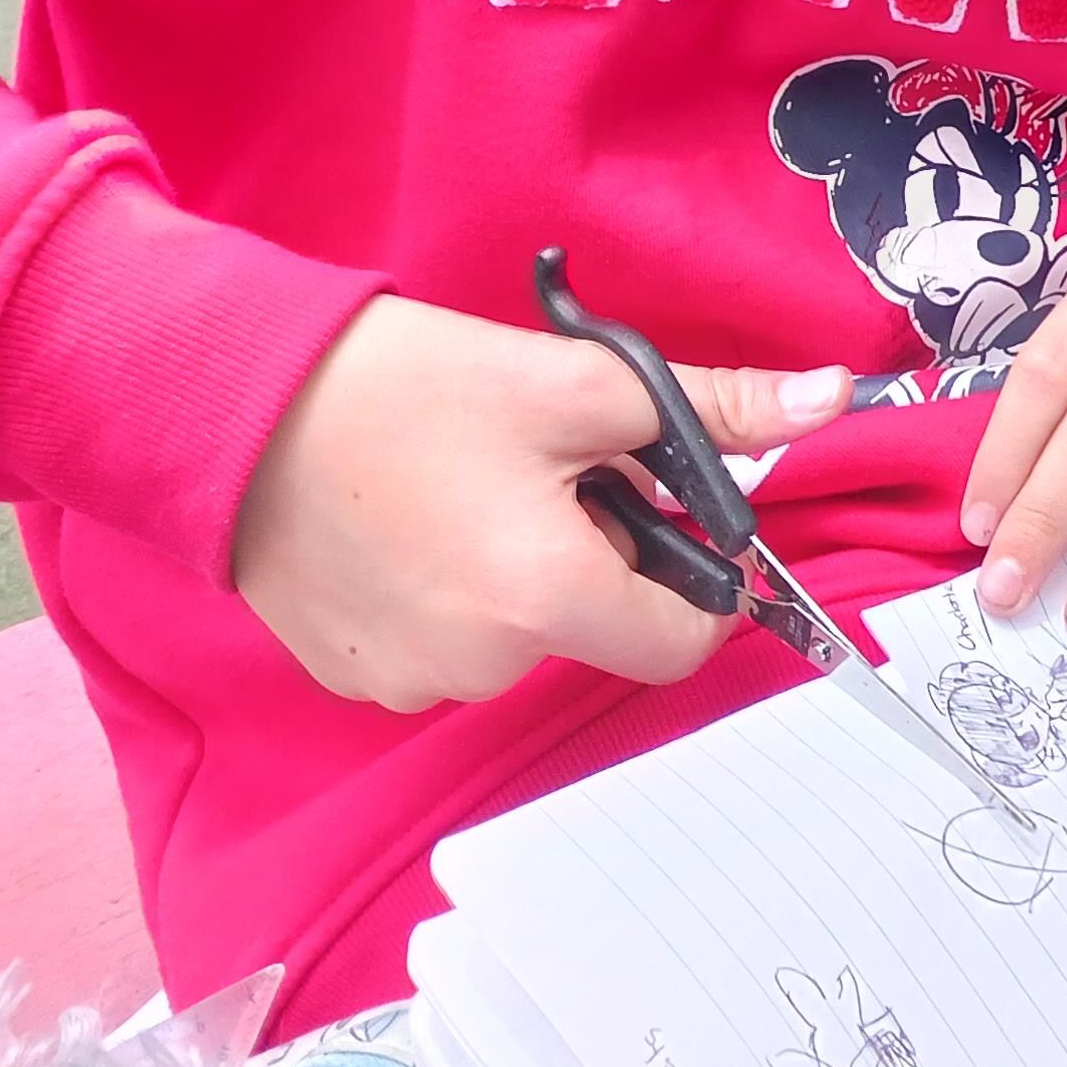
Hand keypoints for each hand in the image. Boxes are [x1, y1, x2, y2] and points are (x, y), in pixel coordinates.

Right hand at [232, 294, 852, 710]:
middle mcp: (482, 667)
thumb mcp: (583, 383)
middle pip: (599, 626)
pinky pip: (448, 648)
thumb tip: (829, 400)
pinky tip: (412, 524)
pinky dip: (453, 594)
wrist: (237, 405)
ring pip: (522, 635)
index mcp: (549, 600)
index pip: (682, 641)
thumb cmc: (406, 388)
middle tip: (544, 470)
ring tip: (467, 487)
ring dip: (522, 572)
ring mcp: (410, 682)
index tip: (664, 507)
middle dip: (600, 553)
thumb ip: (717, 409)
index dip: (695, 575)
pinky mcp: (355, 676)